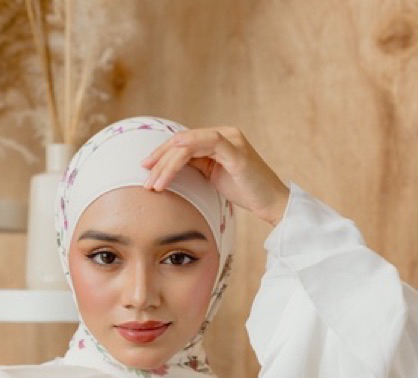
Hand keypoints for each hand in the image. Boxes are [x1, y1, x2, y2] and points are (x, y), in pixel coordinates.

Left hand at [141, 126, 289, 226]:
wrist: (273, 203)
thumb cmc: (246, 193)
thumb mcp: (214, 178)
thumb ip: (196, 168)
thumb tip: (167, 172)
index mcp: (219, 139)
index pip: (183, 141)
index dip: (162, 154)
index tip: (146, 170)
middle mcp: (225, 134)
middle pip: (182, 140)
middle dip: (159, 159)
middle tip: (145, 177)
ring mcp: (231, 140)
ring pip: (188, 143)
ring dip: (166, 163)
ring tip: (154, 183)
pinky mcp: (236, 151)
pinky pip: (203, 146)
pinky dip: (181, 157)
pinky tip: (168, 172)